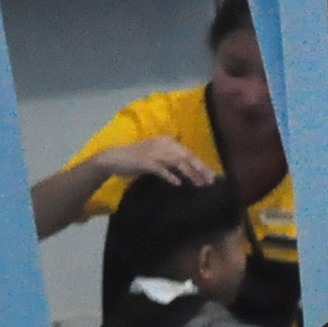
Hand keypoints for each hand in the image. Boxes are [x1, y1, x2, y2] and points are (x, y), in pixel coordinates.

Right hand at [94, 136, 218, 186]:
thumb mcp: (158, 156)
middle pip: (186, 156)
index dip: (202, 164)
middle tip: (211, 182)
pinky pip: (161, 169)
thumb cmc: (137, 159)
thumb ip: (173, 160)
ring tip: (199, 185)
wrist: (114, 158)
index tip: (213, 176)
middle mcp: (162, 144)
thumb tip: (192, 171)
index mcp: (167, 141)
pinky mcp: (145, 162)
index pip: (188, 153)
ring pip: (177, 162)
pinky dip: (170, 176)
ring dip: (190, 174)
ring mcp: (154, 152)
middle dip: (200, 169)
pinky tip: (178, 184)